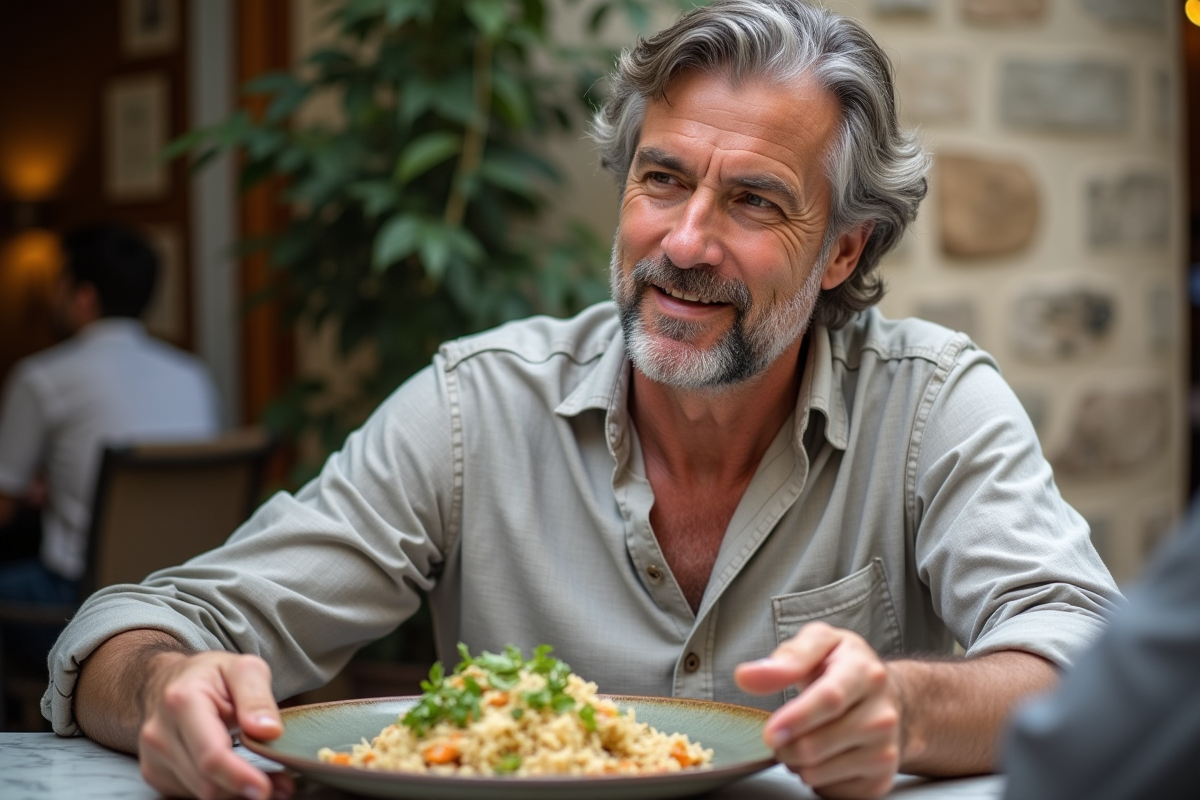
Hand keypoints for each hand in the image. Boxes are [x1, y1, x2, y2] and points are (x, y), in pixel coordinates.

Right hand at [138, 650, 292, 799]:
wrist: (167, 681)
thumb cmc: (210, 674)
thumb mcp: (243, 669)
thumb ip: (257, 697)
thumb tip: (270, 731)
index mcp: (182, 702)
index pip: (211, 755)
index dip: (239, 777)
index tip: (264, 788)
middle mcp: (160, 734)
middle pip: (206, 782)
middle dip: (246, 789)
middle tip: (282, 784)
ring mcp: (154, 758)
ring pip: (201, 794)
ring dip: (236, 794)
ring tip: (267, 780)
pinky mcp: (156, 774)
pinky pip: (191, 795)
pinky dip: (221, 793)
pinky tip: (240, 780)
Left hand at [735, 622, 901, 799]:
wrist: (890, 698)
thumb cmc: (846, 667)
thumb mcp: (820, 643)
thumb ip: (787, 658)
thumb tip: (747, 676)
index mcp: (866, 673)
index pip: (830, 700)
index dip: (796, 718)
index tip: (771, 732)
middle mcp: (882, 715)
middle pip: (816, 745)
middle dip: (784, 744)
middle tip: (780, 730)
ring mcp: (884, 751)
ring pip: (817, 772)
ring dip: (796, 761)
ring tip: (804, 738)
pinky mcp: (880, 781)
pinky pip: (828, 791)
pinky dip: (814, 777)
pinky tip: (823, 755)